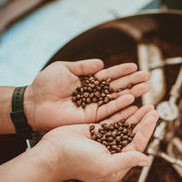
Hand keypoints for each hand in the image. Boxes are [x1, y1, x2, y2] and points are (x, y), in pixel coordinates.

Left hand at [25, 59, 149, 130]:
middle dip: (133, 82)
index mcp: (89, 82)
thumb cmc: (45, 84)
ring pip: (117, 100)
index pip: (110, 76)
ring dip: (132, 93)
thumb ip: (84, 67)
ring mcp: (94, 106)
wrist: (34, 103)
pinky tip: (132, 99)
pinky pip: (109, 111)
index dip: (122, 71)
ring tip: (146, 88)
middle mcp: (94, 95)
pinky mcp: (91, 118)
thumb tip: (102, 64)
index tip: (136, 66)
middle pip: (117, 88)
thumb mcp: (65, 69)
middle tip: (148, 78)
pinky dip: (120, 105)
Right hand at [37, 105, 157, 181]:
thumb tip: (147, 160)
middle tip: (153, 109)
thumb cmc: (75, 162)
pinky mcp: (95, 130)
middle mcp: (113, 153)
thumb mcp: (104, 164)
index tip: (153, 117)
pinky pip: (112, 120)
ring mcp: (104, 141)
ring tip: (146, 105)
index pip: (137, 145)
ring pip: (124, 126)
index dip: (147, 130)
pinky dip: (122, 112)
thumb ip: (127, 160)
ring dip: (135, 116)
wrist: (52, 153)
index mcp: (117, 165)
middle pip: (133, 134)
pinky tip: (130, 105)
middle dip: (144, 121)